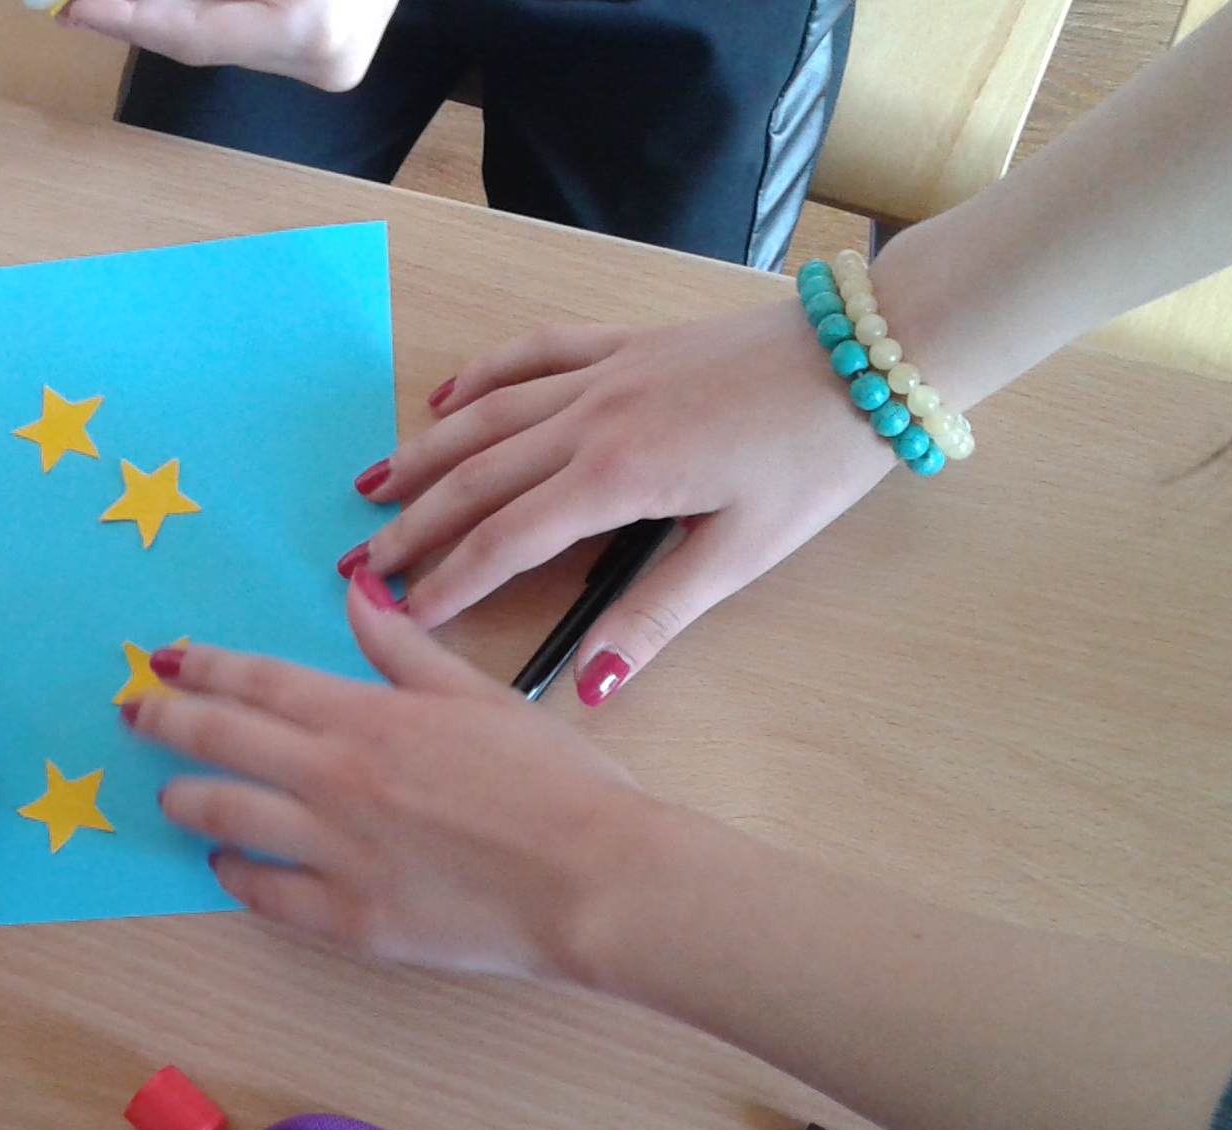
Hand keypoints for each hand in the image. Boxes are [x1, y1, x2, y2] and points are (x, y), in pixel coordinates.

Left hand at [58, 0, 399, 90]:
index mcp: (314, 30)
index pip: (193, 33)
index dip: (124, 18)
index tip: (70, 6)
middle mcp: (322, 61)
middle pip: (199, 41)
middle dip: (133, 15)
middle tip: (73, 2)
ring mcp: (327, 64)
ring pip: (217, 38)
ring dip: (160, 14)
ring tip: (101, 1)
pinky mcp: (325, 52)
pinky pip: (243, 32)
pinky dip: (199, 11)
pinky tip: (153, 3)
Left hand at [122, 574, 655, 978]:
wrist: (594, 880)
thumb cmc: (555, 784)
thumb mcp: (480, 695)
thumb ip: (404, 649)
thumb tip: (358, 594)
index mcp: (368, 717)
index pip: (259, 681)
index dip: (203, 667)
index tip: (164, 660)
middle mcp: (335, 779)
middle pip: (220, 741)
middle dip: (165, 722)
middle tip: (134, 715)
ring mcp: (334, 854)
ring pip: (225, 818)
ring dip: (185, 800)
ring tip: (170, 795)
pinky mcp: (348, 921)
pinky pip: (263, 896)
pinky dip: (234, 877)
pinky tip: (225, 869)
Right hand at [358, 305, 897, 702]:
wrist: (872, 357)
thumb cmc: (815, 459)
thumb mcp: (743, 553)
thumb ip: (655, 616)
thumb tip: (587, 683)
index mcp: (619, 477)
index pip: (507, 539)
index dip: (447, 581)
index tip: (399, 614)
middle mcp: (594, 417)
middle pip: (477, 476)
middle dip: (414, 524)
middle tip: (359, 564)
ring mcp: (607, 372)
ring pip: (489, 414)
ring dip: (425, 452)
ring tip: (371, 489)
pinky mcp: (628, 344)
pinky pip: (533, 354)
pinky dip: (483, 376)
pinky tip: (445, 397)